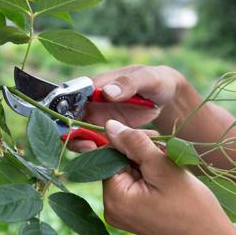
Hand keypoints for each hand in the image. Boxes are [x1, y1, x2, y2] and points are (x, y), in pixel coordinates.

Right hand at [69, 65, 185, 151]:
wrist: (166, 96)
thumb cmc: (155, 81)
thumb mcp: (146, 79)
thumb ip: (128, 83)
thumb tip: (107, 91)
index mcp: (96, 86)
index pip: (72, 99)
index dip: (69, 114)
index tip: (78, 127)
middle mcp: (92, 104)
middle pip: (71, 121)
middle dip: (75, 136)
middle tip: (90, 147)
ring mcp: (99, 120)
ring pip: (82, 136)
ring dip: (88, 147)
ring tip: (103, 152)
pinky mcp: (108, 133)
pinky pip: (99, 145)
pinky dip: (103, 152)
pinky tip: (117, 156)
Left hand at [102, 120, 235, 234]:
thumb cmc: (192, 206)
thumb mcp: (163, 167)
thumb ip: (134, 143)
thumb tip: (109, 126)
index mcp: (113, 199)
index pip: (109, 156)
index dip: (130, 142)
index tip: (155, 141)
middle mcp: (111, 208)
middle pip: (117, 164)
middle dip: (140, 154)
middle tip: (166, 155)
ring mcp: (122, 214)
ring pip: (128, 172)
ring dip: (148, 164)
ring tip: (170, 169)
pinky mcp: (133, 215)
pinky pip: (135, 185)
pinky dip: (150, 176)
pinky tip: (167, 180)